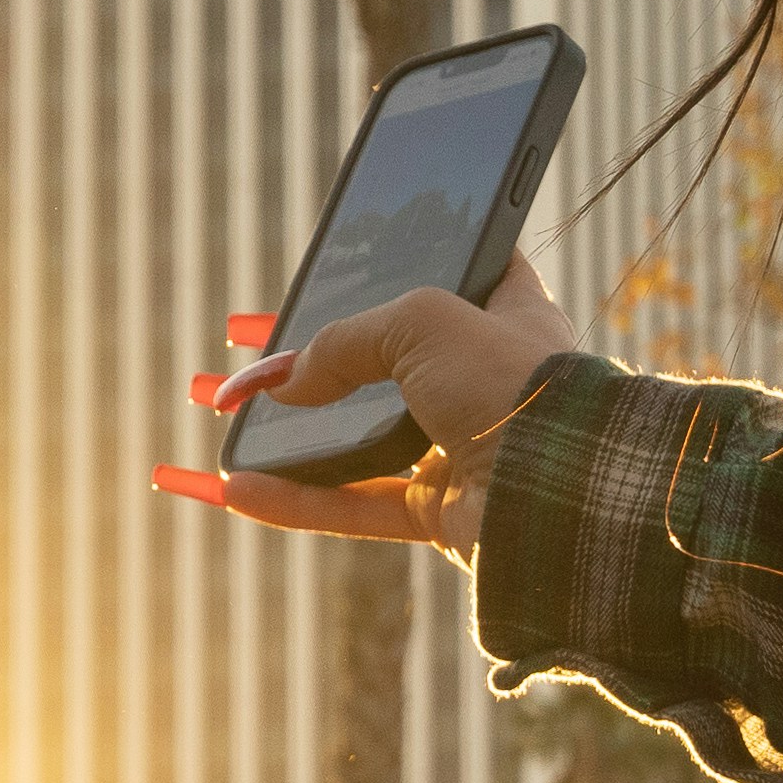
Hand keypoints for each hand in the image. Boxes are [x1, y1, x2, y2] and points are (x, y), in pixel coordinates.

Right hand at [149, 257, 582, 555]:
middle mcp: (484, 380)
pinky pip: (356, 506)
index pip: (441, 277)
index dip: (381, 268)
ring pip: (356, 439)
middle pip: (379, 362)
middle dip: (307, 359)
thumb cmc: (514, 381)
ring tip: (217, 413)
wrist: (566, 487)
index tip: (324, 270)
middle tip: (247, 348)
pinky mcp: (445, 514)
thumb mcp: (421, 321)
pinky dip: (294, 501)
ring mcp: (463, 448)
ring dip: (283, 430)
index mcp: (502, 314)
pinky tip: (233, 489)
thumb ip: (345, 341)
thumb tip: (288, 384)